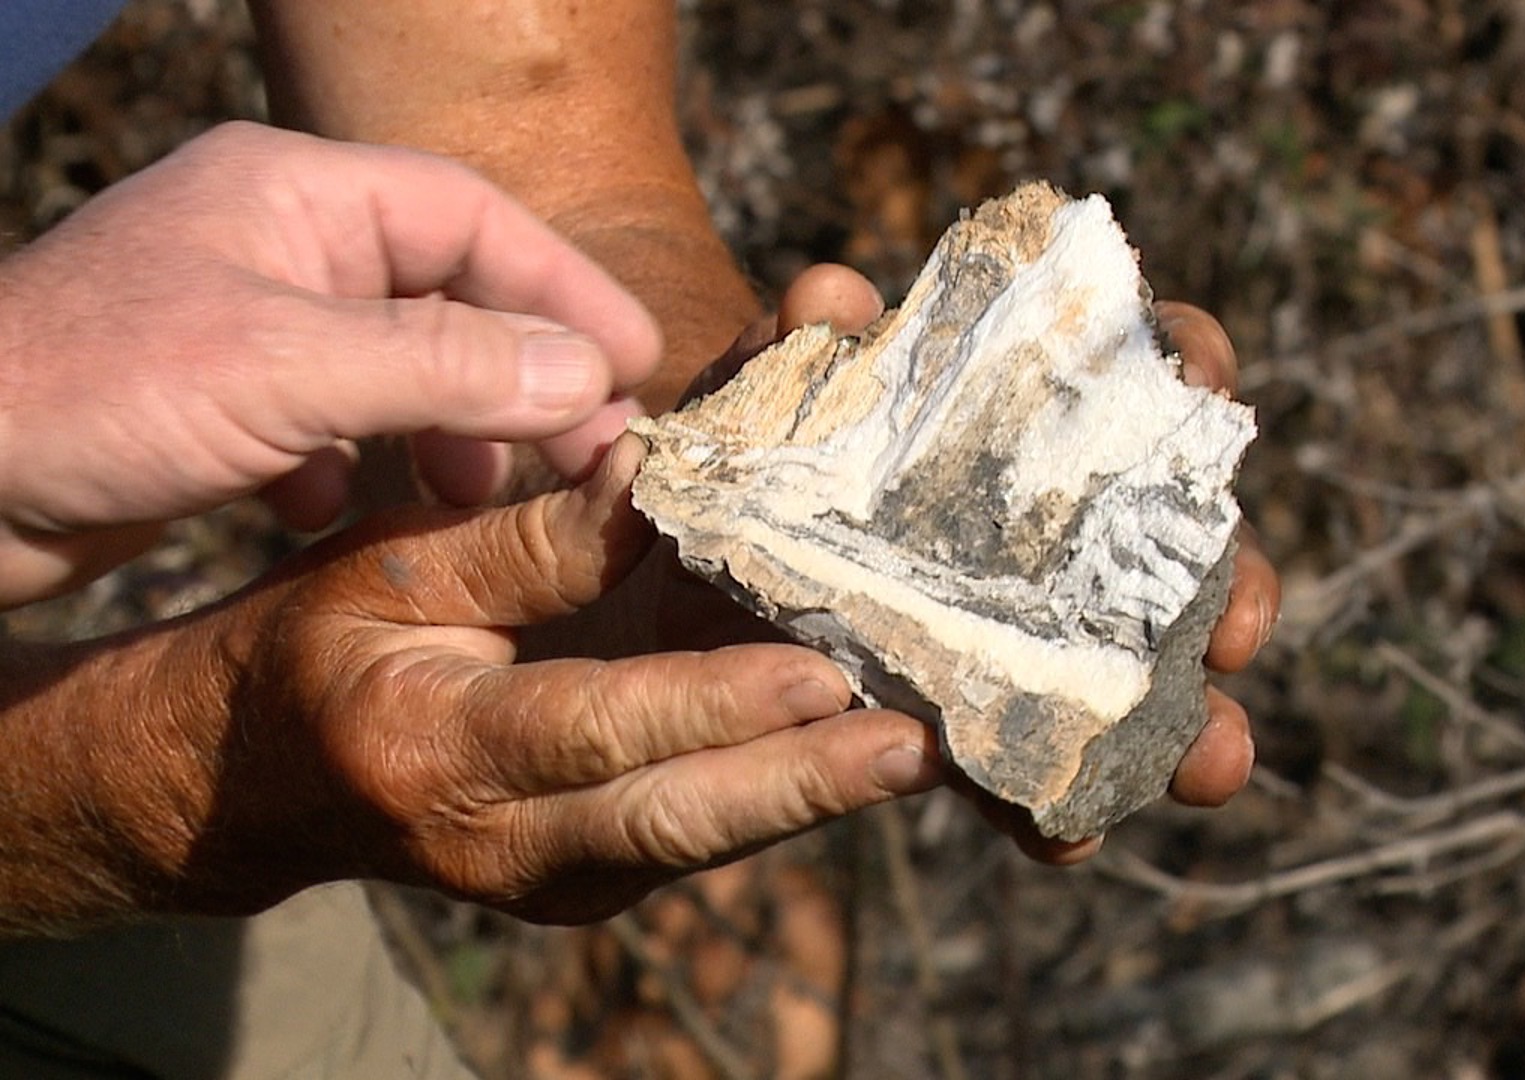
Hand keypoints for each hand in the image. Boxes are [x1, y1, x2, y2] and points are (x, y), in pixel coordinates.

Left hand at [0, 121, 661, 606]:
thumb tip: (586, 375)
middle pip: (446, 296)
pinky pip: (328, 423)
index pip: (472, 219)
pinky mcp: (214, 404)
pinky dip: (355, 467)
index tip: (639, 365)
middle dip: (516, 376)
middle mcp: (275, 245)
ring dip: (444, 431)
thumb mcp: (287, 368)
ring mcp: (243, 323)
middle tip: (585, 454)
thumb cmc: (85, 395)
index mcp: (293, 193)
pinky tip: (337, 513)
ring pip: (394, 368)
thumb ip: (445, 366)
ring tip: (471, 494)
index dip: (566, 289)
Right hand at [62, 434, 941, 925]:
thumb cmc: (322, 646)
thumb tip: (654, 470)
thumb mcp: (396, 569)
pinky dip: (793, 789)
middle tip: (928, 744)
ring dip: (825, 793)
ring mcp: (563, 876)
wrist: (256, 780)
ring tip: (937, 745)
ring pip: (713, 836)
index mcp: (443, 752)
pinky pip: (709, 829)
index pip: (597, 728)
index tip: (819, 677)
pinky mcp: (603, 872)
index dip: (711, 704)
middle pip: (683, 817)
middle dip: (813, 784)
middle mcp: (511, 843)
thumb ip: (530, 537)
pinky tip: (876, 746)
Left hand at [590, 262, 1283, 864]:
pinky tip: (1069, 832)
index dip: (1189, 367)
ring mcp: (1030, 639)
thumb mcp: (749, 417)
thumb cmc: (734, 482)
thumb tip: (833, 300)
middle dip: (1228, 581)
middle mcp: (1055, 530)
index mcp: (1021, 422)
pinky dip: (1058, 804)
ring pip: (1143, 675)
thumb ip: (786, 361)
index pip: (1138, 367)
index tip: (1203, 388)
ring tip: (1212, 762)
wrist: (663, 603)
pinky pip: (1039, 773)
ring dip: (1190, 721)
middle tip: (1237, 622)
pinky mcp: (980, 733)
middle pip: (1178, 540)